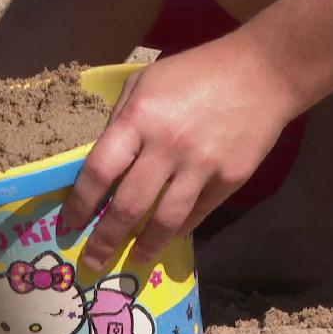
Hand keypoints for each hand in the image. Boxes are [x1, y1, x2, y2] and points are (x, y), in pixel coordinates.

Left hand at [61, 35, 299, 268]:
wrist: (264, 71)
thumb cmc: (195, 72)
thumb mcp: (144, 82)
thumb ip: (120, 122)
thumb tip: (103, 165)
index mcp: (139, 118)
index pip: (99, 172)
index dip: (79, 204)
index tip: (68, 225)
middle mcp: (167, 146)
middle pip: (128, 206)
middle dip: (105, 239)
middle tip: (93, 261)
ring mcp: (202, 165)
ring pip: (165, 221)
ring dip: (144, 246)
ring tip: (132, 260)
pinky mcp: (231, 178)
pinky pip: (197, 213)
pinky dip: (178, 229)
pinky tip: (165, 238)